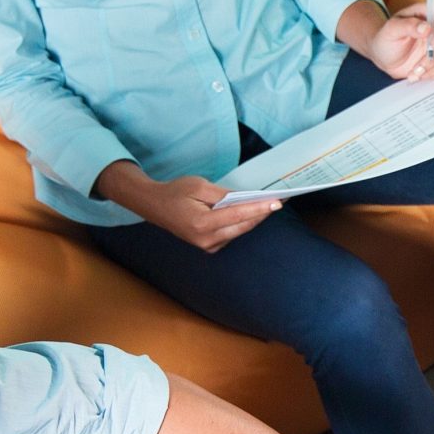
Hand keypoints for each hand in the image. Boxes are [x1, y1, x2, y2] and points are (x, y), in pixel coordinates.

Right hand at [100, 164, 279, 252]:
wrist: (154, 206)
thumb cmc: (176, 192)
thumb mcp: (200, 186)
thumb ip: (224, 195)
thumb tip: (246, 199)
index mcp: (202, 223)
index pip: (238, 215)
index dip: (260, 209)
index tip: (277, 203)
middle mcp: (206, 239)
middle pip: (243, 226)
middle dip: (262, 214)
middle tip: (279, 202)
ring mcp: (207, 246)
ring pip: (239, 231)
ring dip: (253, 219)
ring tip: (269, 205)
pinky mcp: (209, 247)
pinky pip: (231, 234)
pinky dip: (241, 224)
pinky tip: (251, 213)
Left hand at [368, 1, 433, 79]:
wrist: (386, 58)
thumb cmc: (387, 40)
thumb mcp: (391, 30)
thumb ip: (407, 25)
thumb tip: (426, 27)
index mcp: (426, 14)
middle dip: (432, 56)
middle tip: (416, 66)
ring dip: (432, 68)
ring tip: (414, 72)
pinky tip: (420, 74)